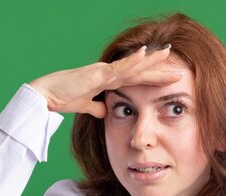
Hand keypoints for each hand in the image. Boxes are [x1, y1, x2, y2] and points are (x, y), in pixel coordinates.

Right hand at [28, 46, 181, 117]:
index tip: (170, 79)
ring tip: (168, 53)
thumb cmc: (62, 98)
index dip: (153, 78)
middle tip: (179, 65)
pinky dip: (132, 60)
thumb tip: (107, 111)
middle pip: (139, 70)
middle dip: (159, 68)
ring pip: (133, 65)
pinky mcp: (97, 74)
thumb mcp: (86, 107)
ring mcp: (104, 72)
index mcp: (107, 81)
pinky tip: (144, 53)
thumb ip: (97, 108)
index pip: (136, 79)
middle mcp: (108, 73)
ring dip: (151, 60)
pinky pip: (118, 67)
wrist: (46, 96)